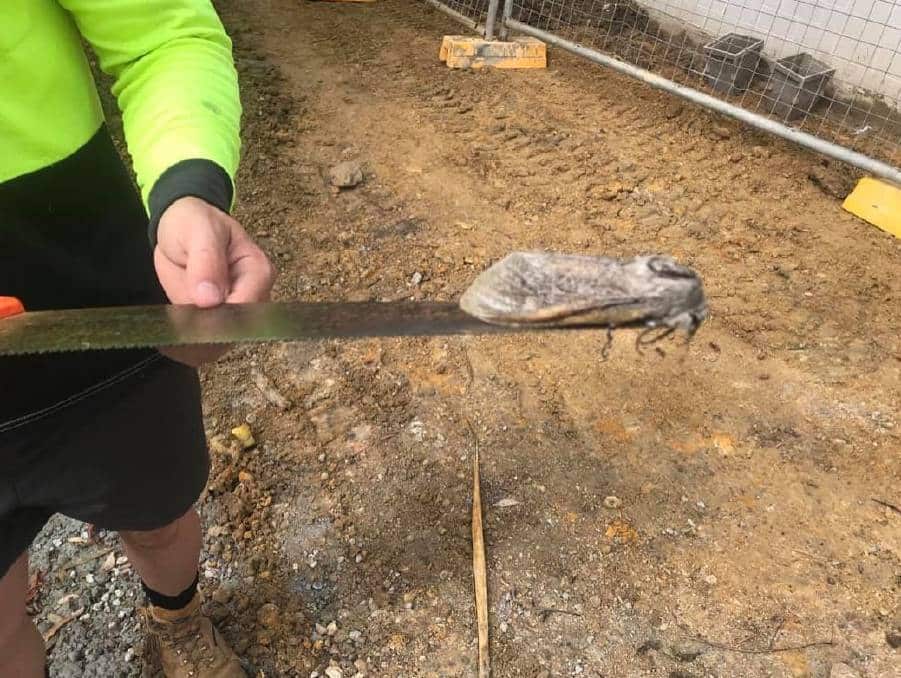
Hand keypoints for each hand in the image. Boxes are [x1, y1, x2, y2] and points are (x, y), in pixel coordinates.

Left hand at [153, 196, 274, 365]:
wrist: (181, 226)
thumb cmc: (193, 222)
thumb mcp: (198, 231)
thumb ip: (206, 261)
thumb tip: (210, 299)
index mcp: (258, 271)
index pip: (245, 308)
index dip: (218, 318)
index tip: (187, 320)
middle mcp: (254, 296)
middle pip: (236, 331)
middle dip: (204, 337)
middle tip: (173, 331)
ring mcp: (237, 312)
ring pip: (222, 344)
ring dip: (194, 345)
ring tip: (168, 337)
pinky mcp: (218, 322)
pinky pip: (207, 345)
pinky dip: (187, 348)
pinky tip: (169, 341)